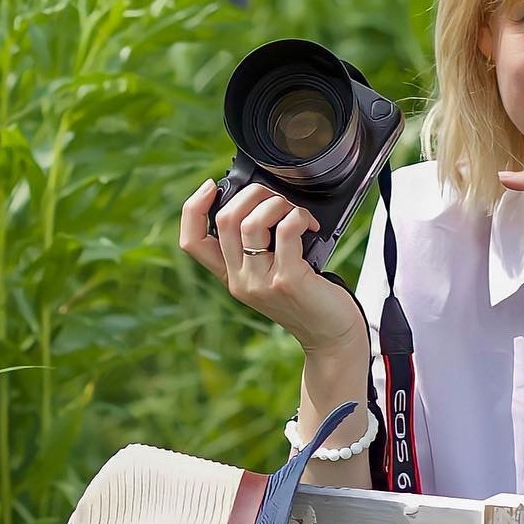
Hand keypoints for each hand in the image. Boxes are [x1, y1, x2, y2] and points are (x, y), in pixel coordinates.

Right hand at [180, 179, 366, 355]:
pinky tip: (311, 225)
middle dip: (252, 194)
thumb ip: (260, 246)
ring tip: (296, 213)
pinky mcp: (288, 280)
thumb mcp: (271, 273)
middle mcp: (240, 280)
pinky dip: (299, 217)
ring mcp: (261, 282)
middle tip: (276, 199)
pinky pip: (286, 230)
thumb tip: (262, 202)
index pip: (191, 241)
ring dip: (277, 204)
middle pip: (224, 220)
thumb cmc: (309, 298)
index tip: (212, 187)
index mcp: (231, 276)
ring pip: (251, 222)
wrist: (332, 336)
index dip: (193, 208)